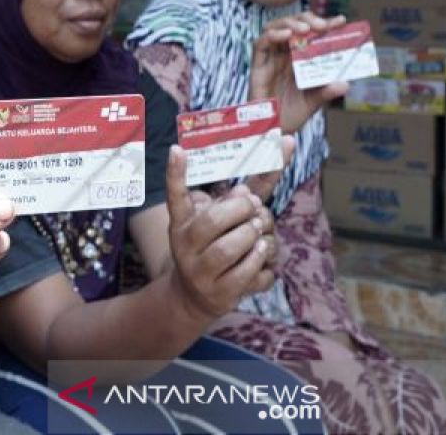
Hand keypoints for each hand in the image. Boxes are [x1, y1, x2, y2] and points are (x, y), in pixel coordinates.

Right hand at [165, 146, 276, 320]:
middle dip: (241, 211)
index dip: (175, 173)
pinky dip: (263, 264)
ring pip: (229, 251)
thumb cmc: (215, 245)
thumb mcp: (222, 218)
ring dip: (254, 239)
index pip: (176, 195)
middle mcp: (185, 245)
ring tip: (262, 235)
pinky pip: (246, 276)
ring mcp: (199, 271)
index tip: (177, 149)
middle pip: (212, 222)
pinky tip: (265, 258)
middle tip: (255, 208)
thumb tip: (269, 164)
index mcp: (182, 222)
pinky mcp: (218, 294)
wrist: (195, 295)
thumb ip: (245, 192)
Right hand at [250, 12, 348, 133]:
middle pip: (292, 25)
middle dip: (308, 20)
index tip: (340, 21)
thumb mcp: (312, 104)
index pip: (311, 35)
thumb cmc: (289, 116)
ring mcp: (270, 59)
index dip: (325, 24)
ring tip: (305, 29)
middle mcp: (284, 56)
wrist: (270, 132)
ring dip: (290, 23)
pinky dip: (272, 35)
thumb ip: (325, 93)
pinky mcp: (257, 67)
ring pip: (275, 28)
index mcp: (299, 60)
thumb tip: (345, 84)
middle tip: (322, 25)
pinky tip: (286, 35)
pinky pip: (260, 44)